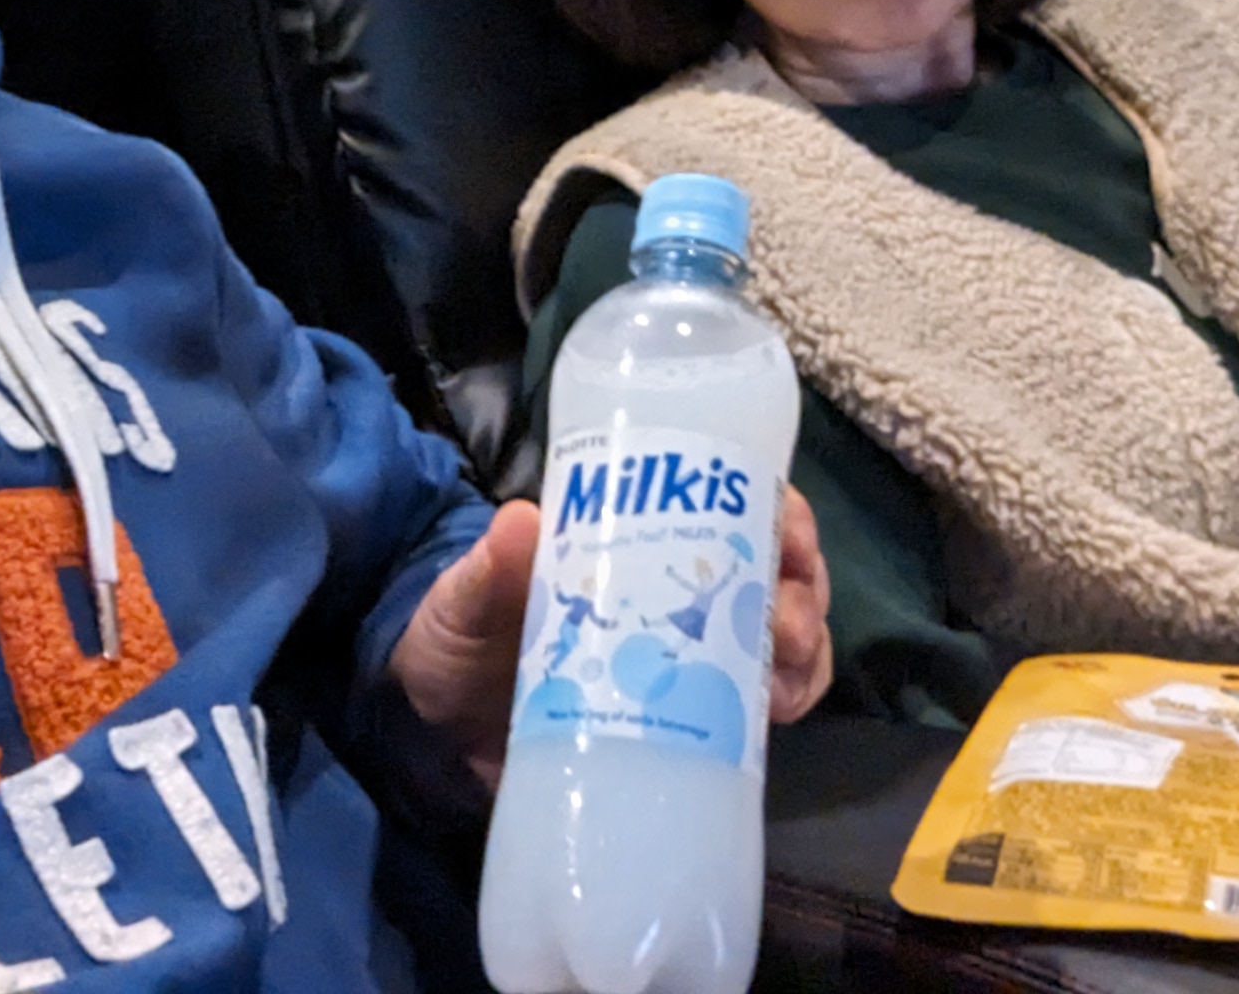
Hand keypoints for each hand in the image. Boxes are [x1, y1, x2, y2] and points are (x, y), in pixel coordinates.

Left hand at [391, 485, 835, 789]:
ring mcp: (687, 654)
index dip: (778, 513)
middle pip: (772, 571)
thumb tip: (522, 519)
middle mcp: (674, 586)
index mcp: (632, 537)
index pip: (728, 502)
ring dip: (803, 652)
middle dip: (800, 593)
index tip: (792, 540)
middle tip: (786, 630)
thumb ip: (486, 570)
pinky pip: (756, 705)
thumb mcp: (462, 598)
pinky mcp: (686, 717)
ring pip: (780, 635)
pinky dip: (785, 703)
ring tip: (784, 684)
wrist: (435, 734)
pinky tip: (779, 716)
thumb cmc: (454, 639)